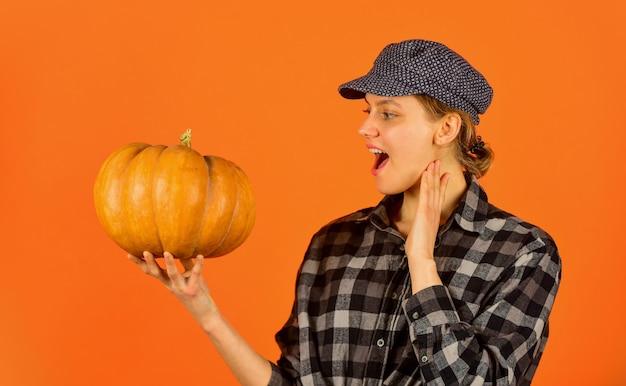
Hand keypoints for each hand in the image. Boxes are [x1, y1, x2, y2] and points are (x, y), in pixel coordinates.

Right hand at [128, 251, 217, 327]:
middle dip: (150, 262)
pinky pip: (195, 275)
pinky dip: (198, 265)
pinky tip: (200, 256)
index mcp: (168, 282)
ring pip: (173, 275)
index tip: (129, 253)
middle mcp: (171, 285)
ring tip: (167, 252)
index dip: (140, 263)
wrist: (205, 313)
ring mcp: (181, 289)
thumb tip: (182, 248)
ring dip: (170, 263)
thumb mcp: (190, 276)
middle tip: (144, 251)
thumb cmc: (197, 293)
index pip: (151, 271)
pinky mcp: (192, 290)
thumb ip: (186, 263)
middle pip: (156, 273)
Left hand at [405, 160, 448, 291]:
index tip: (445, 174)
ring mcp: (430, 211)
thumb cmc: (419, 249)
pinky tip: (426, 173)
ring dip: (432, 174)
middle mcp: (433, 211)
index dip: (442, 185)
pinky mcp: (424, 212)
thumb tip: (419, 228)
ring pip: (432, 189)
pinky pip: (425, 194)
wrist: (421, 256)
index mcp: (433, 216)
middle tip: (438, 161)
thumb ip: (422, 228)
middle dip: (437, 175)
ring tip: (433, 162)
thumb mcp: (421, 234)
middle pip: (436, 189)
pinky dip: (426, 182)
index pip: (439, 197)